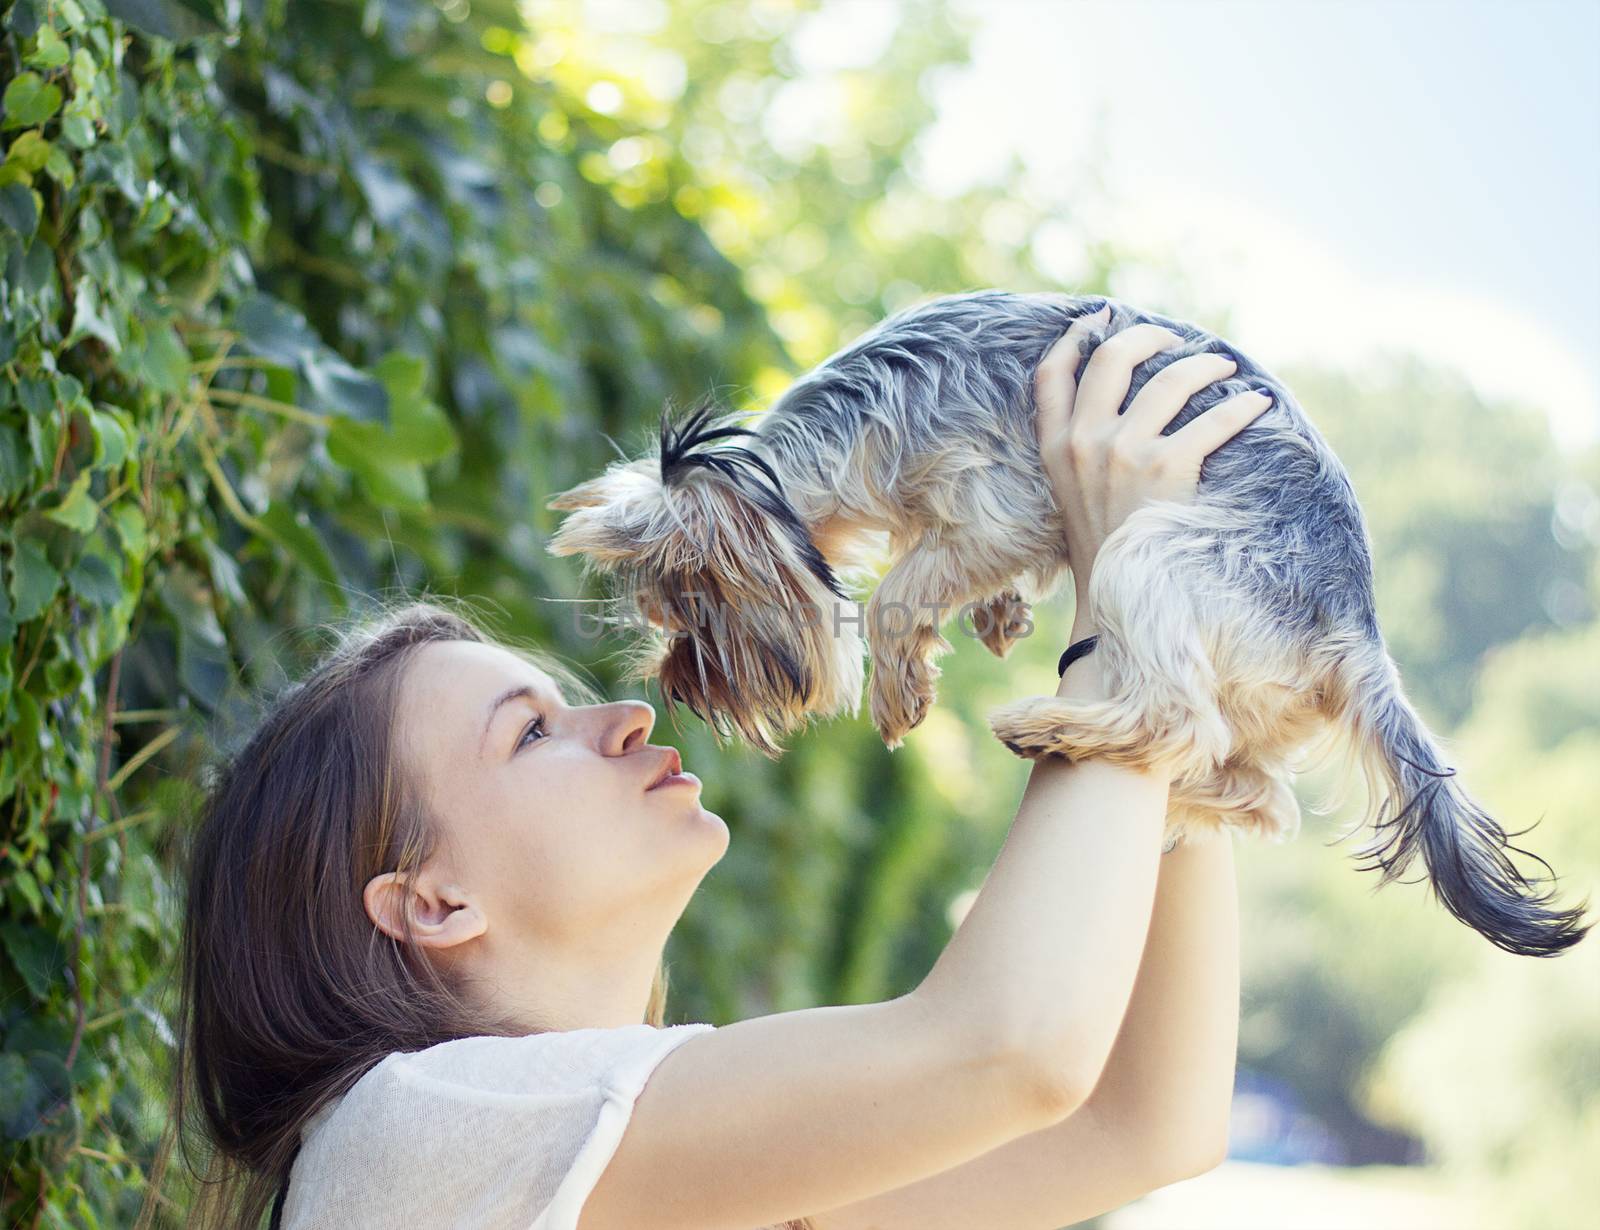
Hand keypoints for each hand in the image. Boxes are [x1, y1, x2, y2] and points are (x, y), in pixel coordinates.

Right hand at [1034, 306, 1272, 620]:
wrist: (1118, 597)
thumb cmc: (1103, 546)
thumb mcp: (1071, 494)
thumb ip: (1082, 449)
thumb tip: (1120, 405)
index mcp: (1054, 446)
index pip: (1051, 374)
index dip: (1074, 337)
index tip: (1099, 317)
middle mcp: (1083, 442)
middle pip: (1111, 358)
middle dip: (1147, 337)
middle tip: (1175, 340)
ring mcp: (1123, 452)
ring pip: (1169, 379)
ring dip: (1203, 366)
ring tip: (1223, 368)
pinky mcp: (1166, 468)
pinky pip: (1213, 421)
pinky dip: (1242, 409)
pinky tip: (1257, 405)